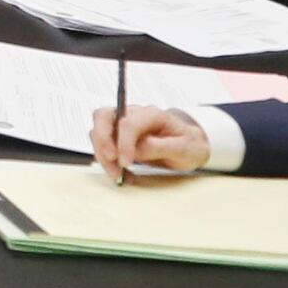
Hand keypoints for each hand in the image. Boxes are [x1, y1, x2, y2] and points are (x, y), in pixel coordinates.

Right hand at [91, 106, 211, 180]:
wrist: (189, 145)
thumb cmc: (188, 145)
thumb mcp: (183, 149)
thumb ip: (161, 147)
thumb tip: (138, 149)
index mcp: (152, 114)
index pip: (128, 123)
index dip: (123, 143)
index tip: (125, 163)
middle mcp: (133, 114)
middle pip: (104, 117)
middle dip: (102, 140)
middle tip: (111, 162)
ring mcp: (122, 122)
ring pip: (98, 130)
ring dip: (101, 153)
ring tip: (116, 173)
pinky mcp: (117, 134)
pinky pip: (101, 142)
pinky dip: (104, 158)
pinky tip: (118, 171)